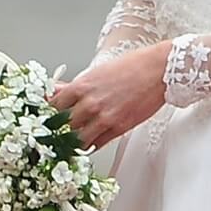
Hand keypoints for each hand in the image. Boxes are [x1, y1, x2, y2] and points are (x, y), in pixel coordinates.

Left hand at [48, 40, 171, 150]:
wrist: (160, 69)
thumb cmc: (133, 65)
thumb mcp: (98, 71)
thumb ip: (75, 85)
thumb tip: (55, 91)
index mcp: (82, 86)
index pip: (53, 108)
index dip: (50, 114)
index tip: (50, 118)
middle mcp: (90, 104)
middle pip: (62, 126)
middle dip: (60, 130)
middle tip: (59, 132)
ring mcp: (104, 118)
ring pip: (77, 140)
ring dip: (74, 141)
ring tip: (74, 139)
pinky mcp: (119, 127)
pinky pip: (96, 145)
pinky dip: (90, 145)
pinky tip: (90, 141)